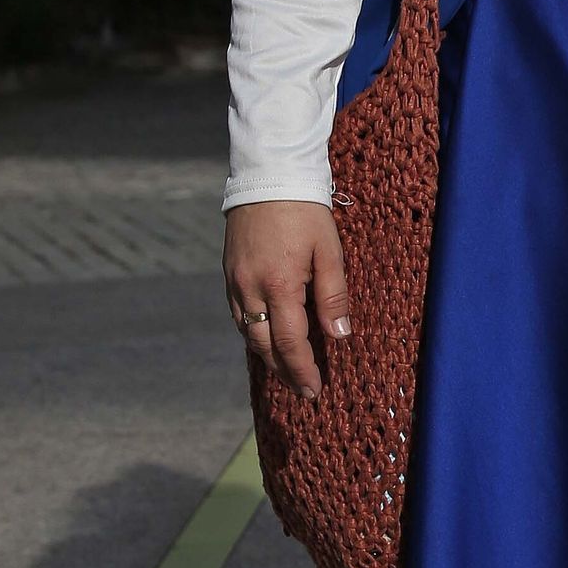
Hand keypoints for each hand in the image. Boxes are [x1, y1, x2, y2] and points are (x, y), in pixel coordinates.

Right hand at [224, 201, 350, 401]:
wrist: (267, 176)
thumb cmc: (305, 212)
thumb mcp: (329, 251)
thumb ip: (334, 295)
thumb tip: (339, 336)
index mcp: (279, 285)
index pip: (289, 343)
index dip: (302, 371)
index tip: (314, 391)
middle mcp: (250, 289)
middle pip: (264, 346)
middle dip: (284, 371)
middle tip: (304, 389)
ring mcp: (235, 281)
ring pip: (247, 333)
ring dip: (267, 355)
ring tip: (288, 369)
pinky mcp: (228, 272)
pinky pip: (239, 314)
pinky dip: (253, 333)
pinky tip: (267, 338)